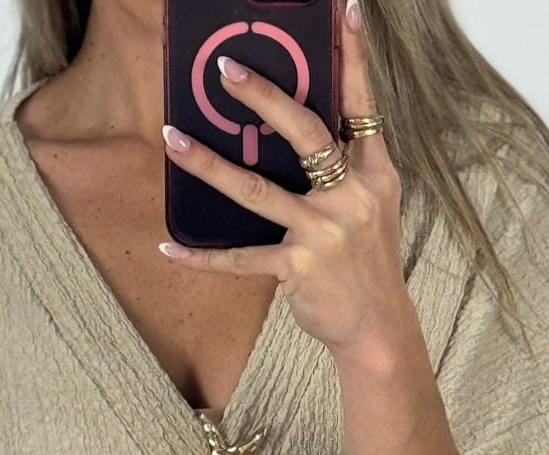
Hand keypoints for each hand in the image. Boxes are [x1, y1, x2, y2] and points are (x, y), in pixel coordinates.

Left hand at [159, 0, 408, 357]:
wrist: (378, 329)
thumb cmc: (367, 266)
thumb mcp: (375, 209)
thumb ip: (347, 172)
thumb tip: (300, 138)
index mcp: (375, 173)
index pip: (362, 105)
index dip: (354, 57)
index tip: (343, 11)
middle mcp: (352, 196)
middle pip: (305, 132)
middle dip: (263, 97)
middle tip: (226, 70)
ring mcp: (324, 232)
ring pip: (257, 190)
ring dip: (209, 164)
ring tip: (172, 139)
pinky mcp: (298, 268)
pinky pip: (240, 257)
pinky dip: (203, 256)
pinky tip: (170, 247)